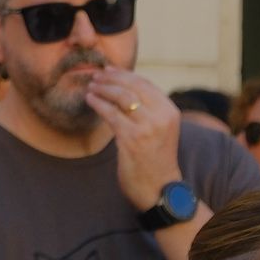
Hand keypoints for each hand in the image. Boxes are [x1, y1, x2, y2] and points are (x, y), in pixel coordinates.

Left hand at [87, 69, 181, 211]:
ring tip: (91, 87)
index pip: (145, 83)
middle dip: (111, 78)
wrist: (159, 189)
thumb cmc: (154, 158)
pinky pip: (111, 114)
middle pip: (132, 86)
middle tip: (96, 76)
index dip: (124, 74)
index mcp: (170, 111)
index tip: (108, 69)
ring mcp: (148, 127)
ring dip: (102, 89)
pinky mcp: (132, 138)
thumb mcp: (159, 128)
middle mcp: (162, 116)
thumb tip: (123, 85)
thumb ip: (147, 109)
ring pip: (121, 97)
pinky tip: (90, 100)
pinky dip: (98, 103)